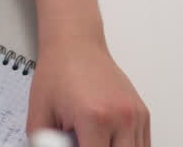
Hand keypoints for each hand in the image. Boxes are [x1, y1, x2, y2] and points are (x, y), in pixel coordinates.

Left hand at [26, 37, 149, 145]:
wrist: (75, 45)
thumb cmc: (58, 73)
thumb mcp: (39, 117)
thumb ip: (46, 146)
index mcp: (95, 118)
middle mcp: (121, 116)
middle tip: (81, 142)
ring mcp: (135, 115)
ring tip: (93, 140)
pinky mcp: (142, 114)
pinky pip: (142, 146)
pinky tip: (108, 142)